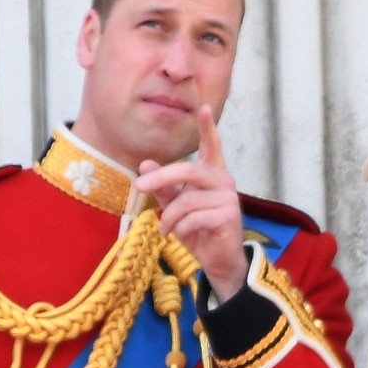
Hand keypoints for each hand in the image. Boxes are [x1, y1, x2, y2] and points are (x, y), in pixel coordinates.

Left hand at [135, 105, 247, 299]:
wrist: (218, 260)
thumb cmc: (198, 230)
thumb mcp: (175, 207)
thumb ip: (164, 187)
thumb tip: (145, 164)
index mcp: (212, 174)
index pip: (212, 147)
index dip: (208, 128)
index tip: (204, 108)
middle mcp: (223, 181)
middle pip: (189, 170)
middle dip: (161, 177)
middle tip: (139, 186)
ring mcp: (229, 198)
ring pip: (187, 199)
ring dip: (170, 217)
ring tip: (165, 228)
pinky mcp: (229, 216)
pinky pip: (194, 216)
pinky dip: (180, 228)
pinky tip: (179, 235)